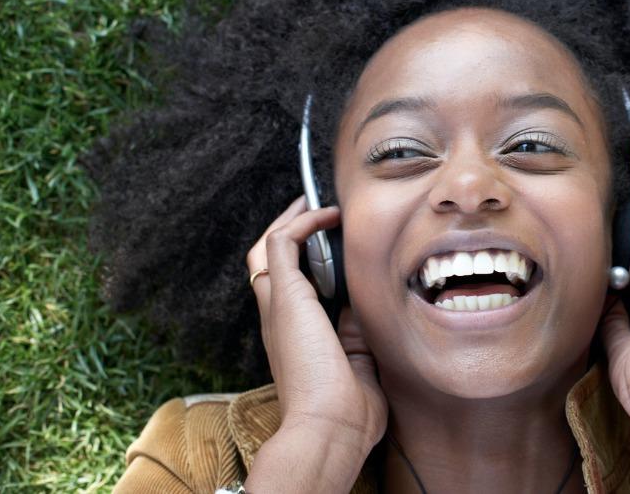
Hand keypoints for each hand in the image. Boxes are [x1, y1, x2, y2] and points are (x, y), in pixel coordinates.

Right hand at [243, 197, 386, 491]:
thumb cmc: (349, 411)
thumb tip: (364, 302)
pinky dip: (303, 221)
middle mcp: (278, 318)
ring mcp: (277, 307)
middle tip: (317, 211)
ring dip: (291, 220)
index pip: (287, 287)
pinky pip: (282, 242)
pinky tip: (327, 213)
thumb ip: (356, 330)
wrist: (331, 428)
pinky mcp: (285, 296)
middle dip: (290, 231)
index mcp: (293, 336)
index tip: (332, 241)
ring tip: (316, 202)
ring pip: (265, 248)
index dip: (304, 261)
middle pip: (266, 262)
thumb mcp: (359, 361)